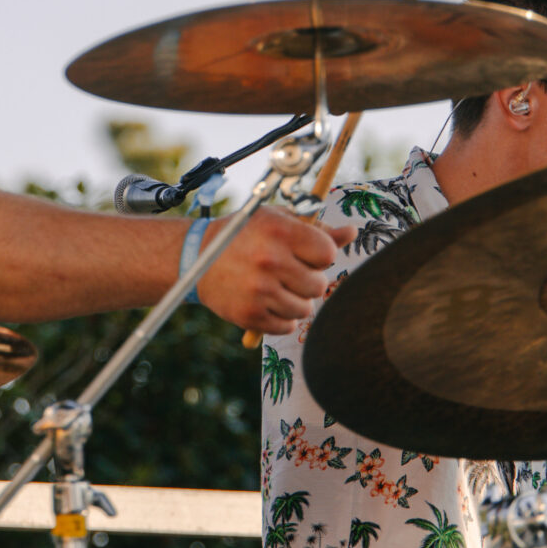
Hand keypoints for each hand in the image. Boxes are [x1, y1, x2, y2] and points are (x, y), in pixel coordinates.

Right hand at [197, 208, 353, 338]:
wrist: (195, 257)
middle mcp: (269, 260)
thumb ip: (316, 229)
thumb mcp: (276, 220)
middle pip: (319, 285)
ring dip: (296, 300)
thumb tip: (351, 233)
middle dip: (309, 280)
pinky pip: (286, 326)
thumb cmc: (244, 234)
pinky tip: (267, 301)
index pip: (327, 253)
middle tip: (290, 272)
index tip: (308, 254)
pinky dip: (282, 318)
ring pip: (305, 308)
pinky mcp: (249, 314)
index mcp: (279, 231)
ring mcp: (259, 290)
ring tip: (277, 286)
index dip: (321, 255)